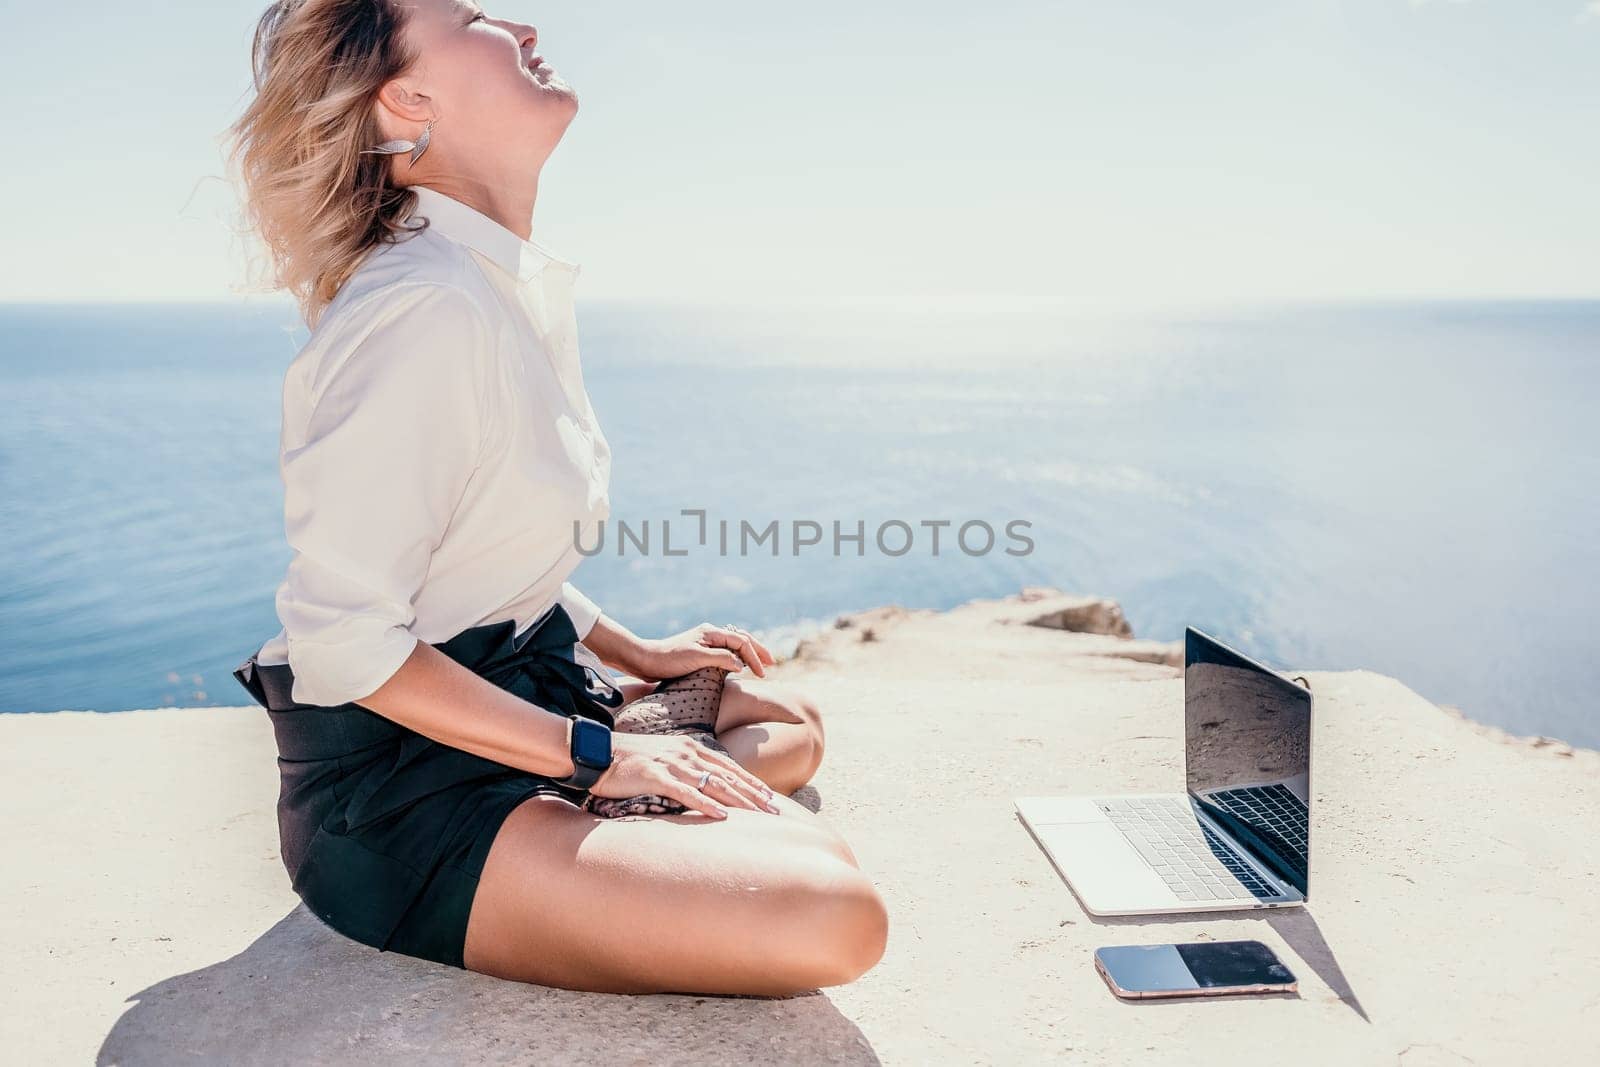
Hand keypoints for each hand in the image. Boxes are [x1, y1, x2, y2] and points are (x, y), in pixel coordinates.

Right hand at [589, 732, 779, 818]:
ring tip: (758, 814)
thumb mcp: (665, 758)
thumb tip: (704, 786)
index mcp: (691, 747)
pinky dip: (705, 803)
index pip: (729, 767)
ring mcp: (671, 763)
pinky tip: (720, 815)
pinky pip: (685, 792)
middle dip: (753, 794)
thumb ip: (686, 769)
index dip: (751, 783)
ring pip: (712, 783)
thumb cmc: (632, 760)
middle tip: (774, 811)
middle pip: (727, 776)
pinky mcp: (655, 776)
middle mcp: (686, 753)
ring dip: (738, 800)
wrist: (599, 752)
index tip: (770, 798)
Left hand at [626, 622, 775, 680]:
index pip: (741, 642)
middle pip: (742, 639)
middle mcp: (710, 634)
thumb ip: (721, 659)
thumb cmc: (670, 660)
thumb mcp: (698, 658)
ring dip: (749, 653)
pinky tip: (740, 666)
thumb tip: (740, 664)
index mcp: (711, 633)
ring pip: (734, 644)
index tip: (762, 674)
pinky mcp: (699, 651)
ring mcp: (705, 642)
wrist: (646, 660)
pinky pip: (725, 651)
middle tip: (771, 663)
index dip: (754, 656)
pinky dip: (737, 657)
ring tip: (760, 665)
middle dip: (758, 650)